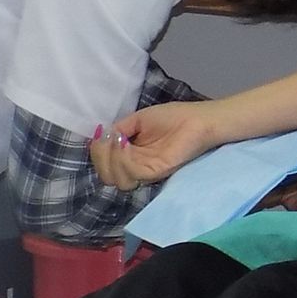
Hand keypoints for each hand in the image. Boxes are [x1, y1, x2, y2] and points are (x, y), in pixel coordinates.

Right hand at [89, 100, 218, 191]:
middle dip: (102, 158)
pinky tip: (127, 144)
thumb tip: (100, 138)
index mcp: (131, 157)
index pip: (104, 167)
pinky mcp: (158, 171)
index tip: (103, 135)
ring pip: (118, 179)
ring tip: (121, 141)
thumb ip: (119, 130)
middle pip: (107, 177)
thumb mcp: (137, 120)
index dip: (98, 153)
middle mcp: (137, 167)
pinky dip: (123, 159)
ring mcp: (147, 171)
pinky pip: (133, 173)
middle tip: (111, 140)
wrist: (199, 119)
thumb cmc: (173, 117)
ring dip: (112, 159)